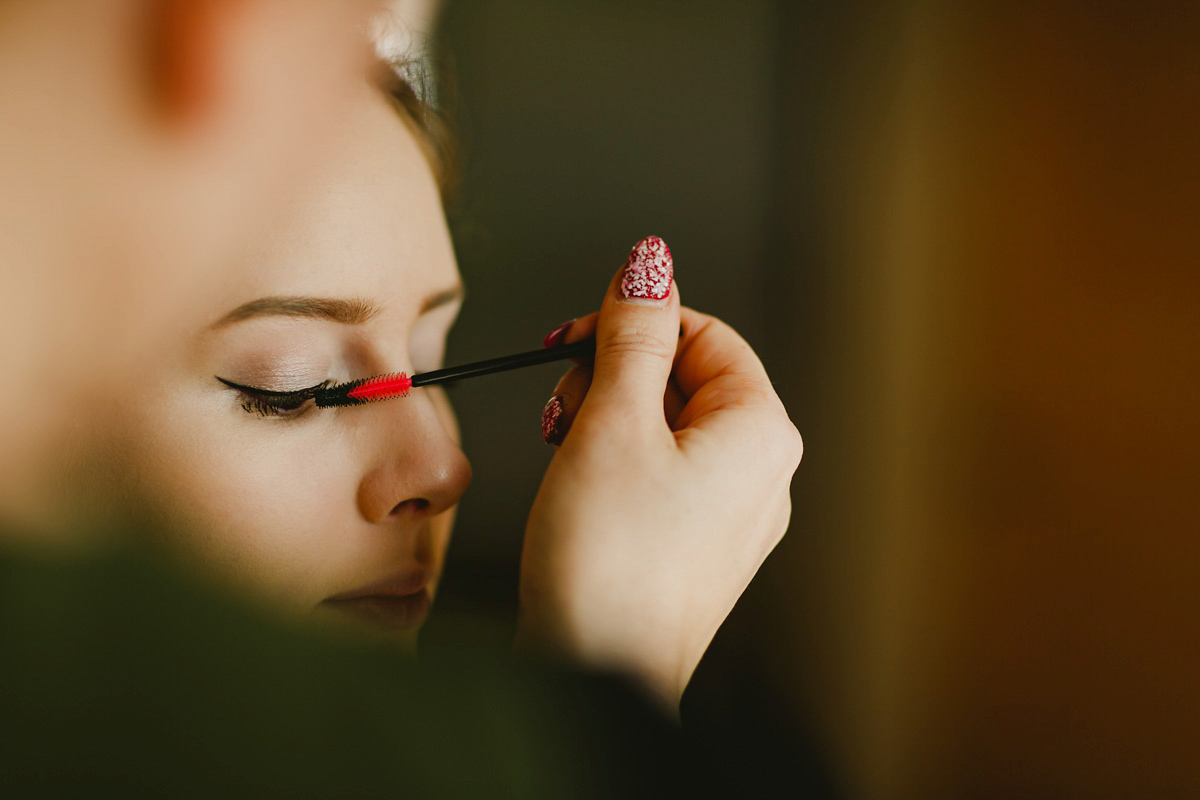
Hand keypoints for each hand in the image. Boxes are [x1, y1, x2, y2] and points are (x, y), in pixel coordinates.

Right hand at [516, 237, 802, 709]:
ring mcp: (729, 513)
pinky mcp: (694, 543)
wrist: (595, 675)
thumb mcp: (612, 422)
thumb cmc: (608, 566)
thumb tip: (651, 263)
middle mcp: (759, 472)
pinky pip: (659, 473)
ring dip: (605, 418)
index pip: (704, 332)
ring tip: (566, 449)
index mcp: (760, 432)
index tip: (579, 334)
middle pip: (684, 376)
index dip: (635, 322)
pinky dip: (612, 463)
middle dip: (613, 377)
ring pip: (665, 424)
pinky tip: (579, 484)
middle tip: (568, 405)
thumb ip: (633, 333)